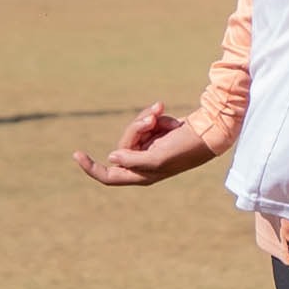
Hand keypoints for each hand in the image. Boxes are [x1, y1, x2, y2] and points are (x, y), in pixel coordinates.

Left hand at [76, 99, 226, 188]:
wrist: (211, 131)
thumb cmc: (188, 147)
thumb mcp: (160, 156)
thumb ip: (134, 160)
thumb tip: (112, 157)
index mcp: (143, 175)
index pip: (109, 176)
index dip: (91, 168)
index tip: (77, 154)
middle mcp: (143, 163)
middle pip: (122, 145)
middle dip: (135, 128)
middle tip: (152, 118)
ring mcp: (150, 148)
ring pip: (133, 131)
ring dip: (146, 119)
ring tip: (161, 113)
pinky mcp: (156, 135)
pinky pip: (145, 123)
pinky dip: (155, 117)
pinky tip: (169, 116)